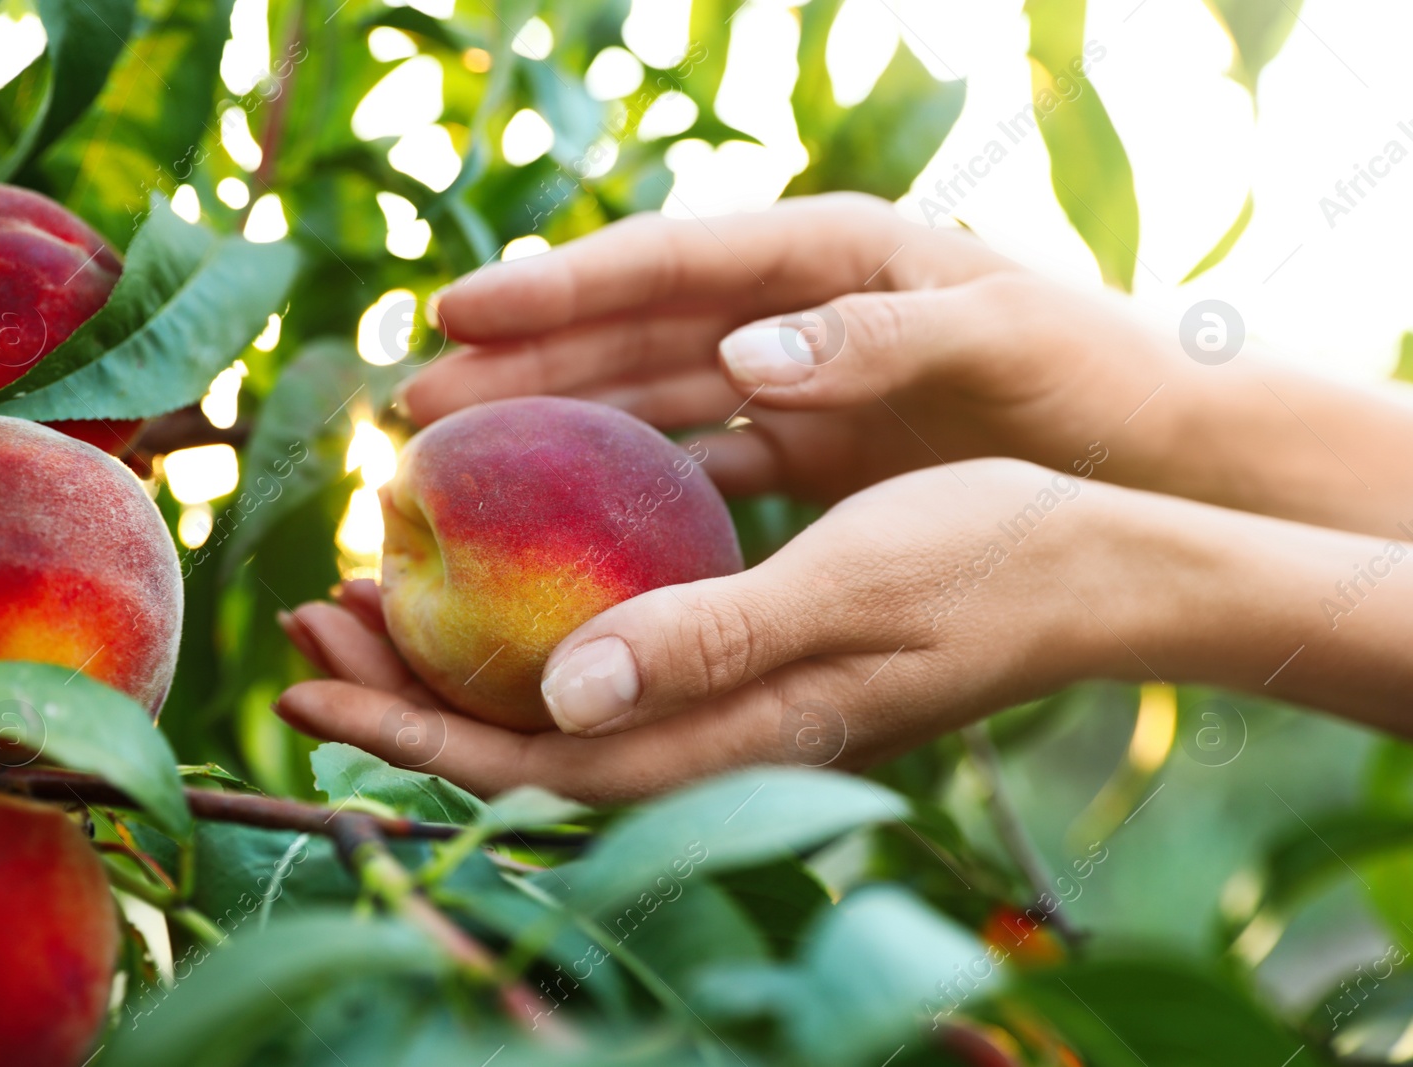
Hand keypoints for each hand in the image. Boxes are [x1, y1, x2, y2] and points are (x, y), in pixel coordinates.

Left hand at [275, 460, 1124, 801]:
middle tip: (312, 607)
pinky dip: (539, 624)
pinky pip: (616, 661)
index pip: (530, 763)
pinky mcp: (757, 664)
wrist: (1095, 568)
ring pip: (561, 702)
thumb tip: (566, 698)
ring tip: (380, 592)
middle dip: (405, 689)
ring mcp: (737, 706)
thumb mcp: (847, 586)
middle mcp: (718, 737)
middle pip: (523, 740)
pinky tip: (514, 575)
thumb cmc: (985, 560)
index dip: (407, 723)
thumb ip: (709, 642)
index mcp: (729, 734)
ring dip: (462, 655)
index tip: (305, 664)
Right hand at [408, 192, 1412, 536]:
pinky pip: (698, 457)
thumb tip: (744, 356)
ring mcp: (796, 378)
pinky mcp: (812, 446)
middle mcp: (793, 309)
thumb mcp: (998, 341)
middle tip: (415, 405)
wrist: (1155, 446)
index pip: (667, 263)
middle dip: (523, 363)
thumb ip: (875, 341)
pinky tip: (570, 517)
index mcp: (827, 255)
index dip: (556, 286)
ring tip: (461, 458)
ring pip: (647, 397)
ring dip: (556, 424)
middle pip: (632, 332)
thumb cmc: (1087, 378)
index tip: (452, 310)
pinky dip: (633, 480)